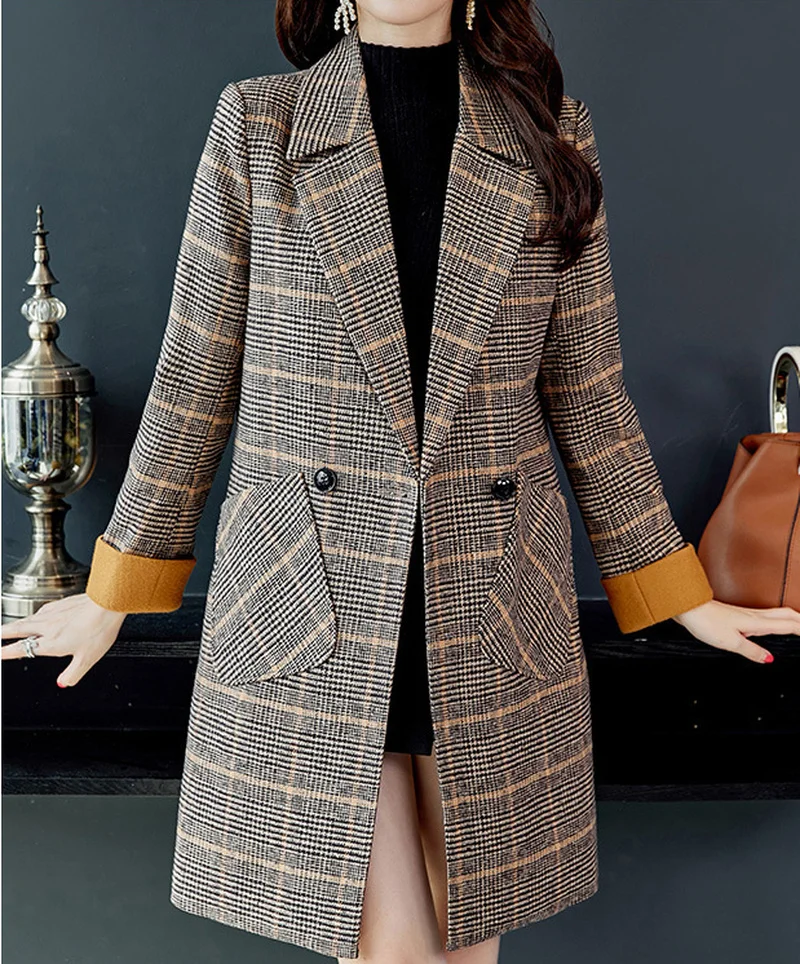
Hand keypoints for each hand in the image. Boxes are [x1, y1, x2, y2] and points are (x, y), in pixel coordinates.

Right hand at [1, 593, 127, 686]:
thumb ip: (73, 673)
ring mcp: (54, 613)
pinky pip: (42, 610)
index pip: (23, 649)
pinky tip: (38, 614)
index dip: (7, 652)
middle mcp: (48, 626)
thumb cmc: (99, 629)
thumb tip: (63, 683)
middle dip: (3, 633)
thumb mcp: (87, 659)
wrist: (107, 603)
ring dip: (15, 623)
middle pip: (18, 629)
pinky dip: (34, 614)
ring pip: (28, 619)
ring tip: (7, 627)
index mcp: (52, 642)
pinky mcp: (62, 603)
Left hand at [672, 599, 799, 662]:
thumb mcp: (731, 642)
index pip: (788, 625)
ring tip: (798, 624)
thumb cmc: (706, 622)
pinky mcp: (736, 615)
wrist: (688, 607)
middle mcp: (753, 615)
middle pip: (786, 615)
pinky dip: (776, 619)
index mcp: (756, 622)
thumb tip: (769, 659)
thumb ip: (752, 651)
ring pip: (776, 613)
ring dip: (791, 618)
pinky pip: (764, 616)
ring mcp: (745, 613)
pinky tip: (769, 625)